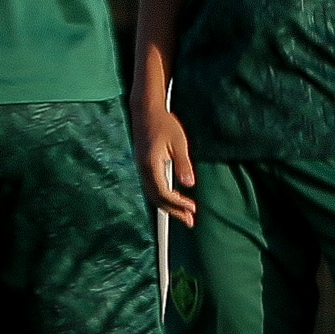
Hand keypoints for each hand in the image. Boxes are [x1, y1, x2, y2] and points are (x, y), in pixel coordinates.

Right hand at [135, 105, 198, 225]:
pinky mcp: (143, 166)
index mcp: (151, 165)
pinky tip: (173, 200)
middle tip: (190, 222)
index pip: (163, 193)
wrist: (145, 111)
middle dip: (174, 212)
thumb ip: (183, 164)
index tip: (193, 208)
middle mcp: (143, 170)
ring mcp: (141, 169)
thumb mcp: (179, 142)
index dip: (178, 204)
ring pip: (153, 195)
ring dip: (168, 207)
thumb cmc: (164, 124)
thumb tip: (189, 185)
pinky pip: (151, 188)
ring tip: (184, 216)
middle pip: (157, 199)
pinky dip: (163, 198)